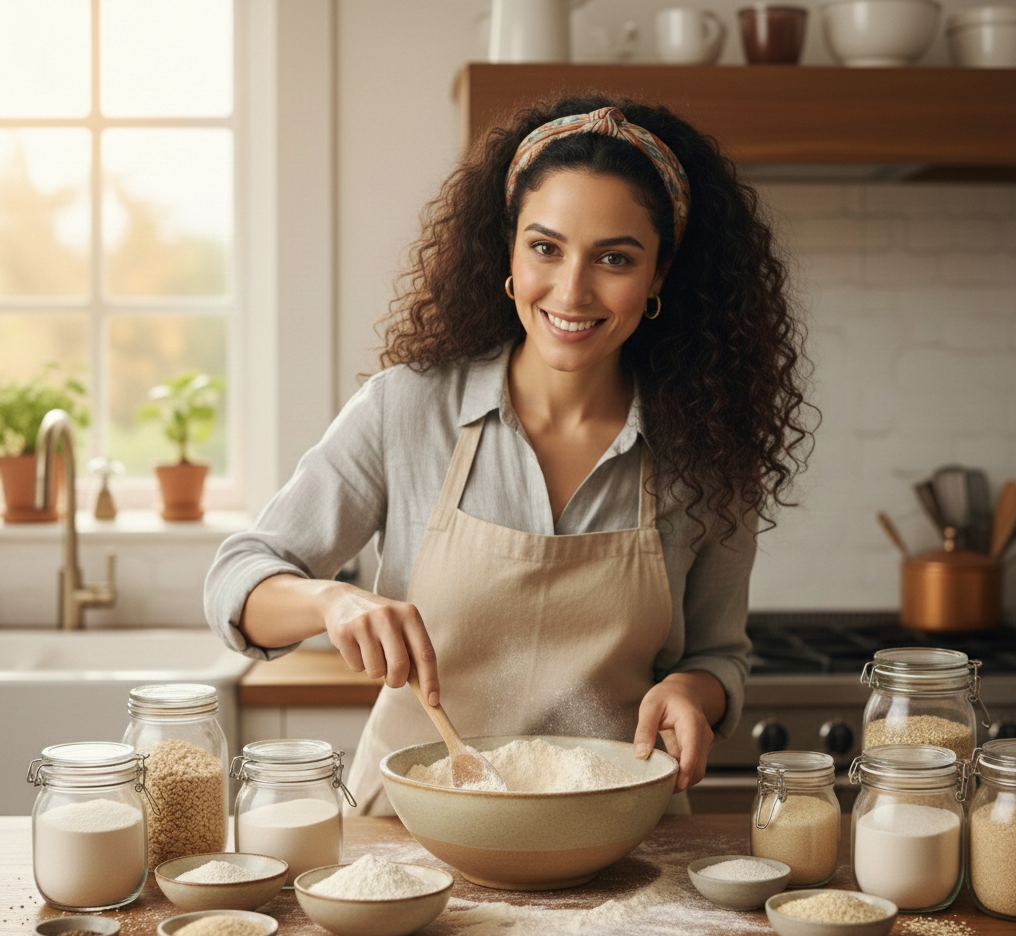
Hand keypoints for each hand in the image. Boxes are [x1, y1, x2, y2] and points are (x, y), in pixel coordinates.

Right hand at [319, 583, 439, 704]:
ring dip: (375, 671)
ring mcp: (365, 623)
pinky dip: (358, 664)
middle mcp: (388, 616)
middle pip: (400, 667)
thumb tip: (427, 692)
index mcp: (410, 614)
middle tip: (392, 678)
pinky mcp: (344, 632)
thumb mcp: (401, 626)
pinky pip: (357, 668)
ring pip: (376, 672)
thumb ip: (413, 652)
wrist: (343, 601)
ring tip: (371, 651)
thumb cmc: (381, 622)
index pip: (425, 653)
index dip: (430, 680)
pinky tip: (356, 646)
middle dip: (397, 681)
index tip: (432, 701)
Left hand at [631, 671, 725, 790]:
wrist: (684, 692)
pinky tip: (662, 777)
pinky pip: (691, 770)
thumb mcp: (650, 706)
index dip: (685, 771)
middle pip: (697, 768)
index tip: (673, 785)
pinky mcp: (698, 753)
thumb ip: (645, 729)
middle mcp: (703, 736)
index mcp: (692, 721)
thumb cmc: (667, 697)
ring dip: (679, 782)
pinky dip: (679, 776)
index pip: (692, 750)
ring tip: (656, 783)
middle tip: (655, 788)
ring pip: (696, 772)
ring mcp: (703, 746)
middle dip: (680, 782)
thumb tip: (640, 755)